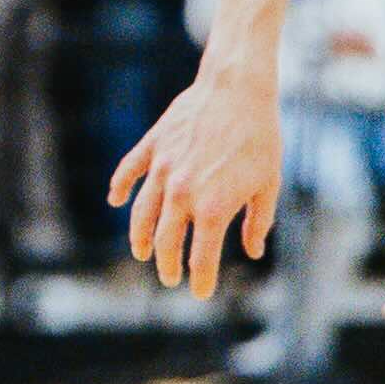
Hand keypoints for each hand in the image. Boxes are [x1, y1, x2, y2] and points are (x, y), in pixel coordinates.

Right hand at [107, 66, 283, 299]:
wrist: (237, 90)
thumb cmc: (260, 138)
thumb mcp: (268, 184)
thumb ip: (258, 222)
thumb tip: (252, 251)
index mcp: (213, 208)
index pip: (200, 257)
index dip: (199, 280)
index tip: (199, 293)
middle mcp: (182, 194)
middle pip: (165, 241)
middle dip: (167, 265)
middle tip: (170, 276)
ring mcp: (163, 169)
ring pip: (141, 214)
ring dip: (139, 238)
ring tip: (141, 253)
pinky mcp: (153, 146)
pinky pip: (129, 171)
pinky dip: (120, 187)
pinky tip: (116, 200)